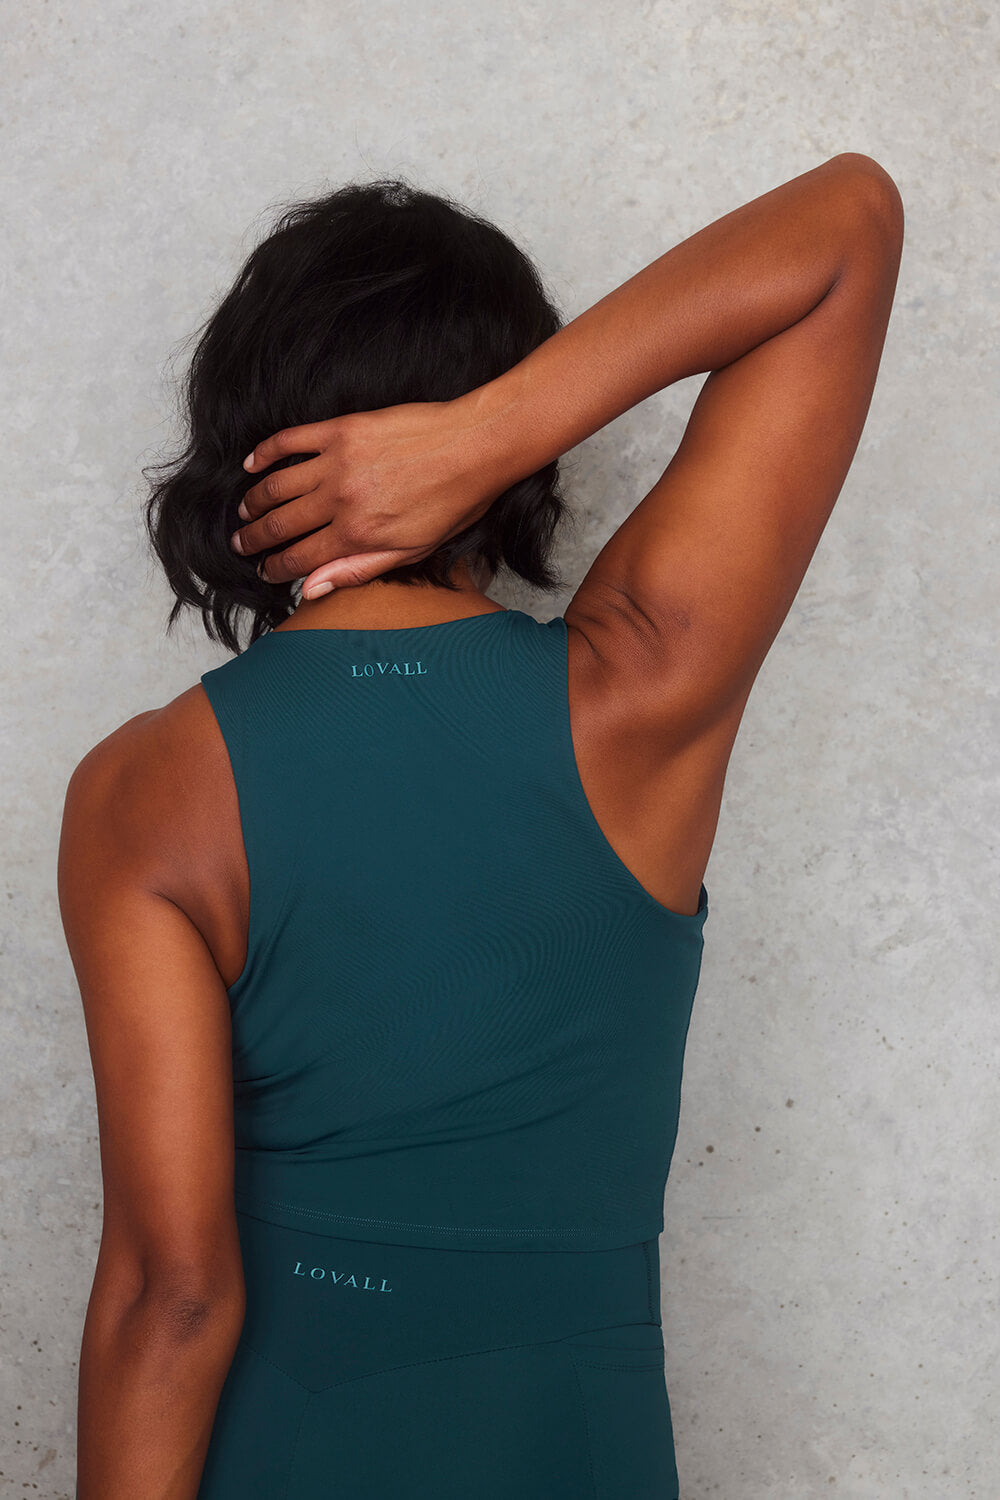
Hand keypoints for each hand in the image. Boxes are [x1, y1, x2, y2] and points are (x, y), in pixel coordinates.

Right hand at [229, 399, 502, 598]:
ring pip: (276, 486)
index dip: (275, 568)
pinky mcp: (340, 430)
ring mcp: (337, 462)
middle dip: (254, 539)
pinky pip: (289, 441)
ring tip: (245, 512)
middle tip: (241, 544)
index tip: (263, 570)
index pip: (299, 558)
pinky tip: (252, 464)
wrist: (474, 447)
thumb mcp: (411, 551)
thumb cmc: (452, 502)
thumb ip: (358, 570)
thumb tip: (312, 589)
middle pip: (280, 524)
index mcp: (358, 535)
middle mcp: (341, 500)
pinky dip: (264, 453)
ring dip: (254, 502)